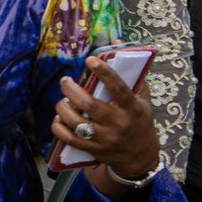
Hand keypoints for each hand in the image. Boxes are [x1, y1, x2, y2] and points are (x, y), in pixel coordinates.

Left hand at [54, 56, 160, 181]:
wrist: (140, 156)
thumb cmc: (139, 121)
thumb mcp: (143, 100)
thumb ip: (132, 75)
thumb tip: (116, 45)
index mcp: (132, 108)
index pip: (118, 88)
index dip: (104, 72)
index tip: (90, 60)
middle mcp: (118, 123)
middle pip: (88, 104)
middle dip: (71, 90)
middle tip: (65, 81)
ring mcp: (105, 138)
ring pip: (75, 121)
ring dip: (62, 108)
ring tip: (62, 100)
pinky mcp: (93, 149)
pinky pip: (69, 138)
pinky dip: (58, 127)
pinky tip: (59, 118)